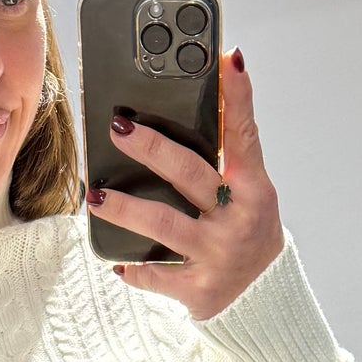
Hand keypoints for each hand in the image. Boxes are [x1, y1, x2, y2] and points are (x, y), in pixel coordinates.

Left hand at [88, 46, 283, 317]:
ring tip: (97, 195)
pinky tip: (116, 262)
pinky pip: (158, 276)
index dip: (238, 97)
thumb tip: (186, 112)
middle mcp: (239, 219)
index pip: (244, 135)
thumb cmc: (246, 234)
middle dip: (152, 148)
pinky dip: (135, 269)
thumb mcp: (249, 195)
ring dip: (126, 208)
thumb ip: (226, 162)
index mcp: (254, 188)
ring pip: (164, 224)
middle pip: (190, 174)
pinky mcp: (199, 288)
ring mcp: (218, 254)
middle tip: (119, 127)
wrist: (264, 300)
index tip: (228, 60)